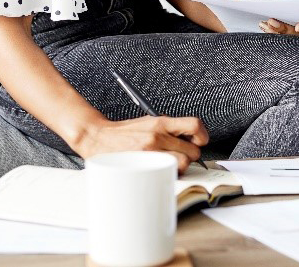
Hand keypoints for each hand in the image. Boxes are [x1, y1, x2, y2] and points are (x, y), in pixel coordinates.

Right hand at [71, 114, 208, 174]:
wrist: (97, 137)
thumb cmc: (123, 133)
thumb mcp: (148, 122)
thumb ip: (169, 129)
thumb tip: (189, 139)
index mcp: (160, 122)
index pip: (194, 125)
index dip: (202, 136)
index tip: (199, 141)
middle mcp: (157, 135)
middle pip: (193, 151)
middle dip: (190, 156)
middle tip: (180, 156)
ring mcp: (150, 152)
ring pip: (183, 165)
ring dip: (180, 168)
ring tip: (169, 165)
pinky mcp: (143, 165)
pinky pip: (168, 174)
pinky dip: (168, 175)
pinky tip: (161, 172)